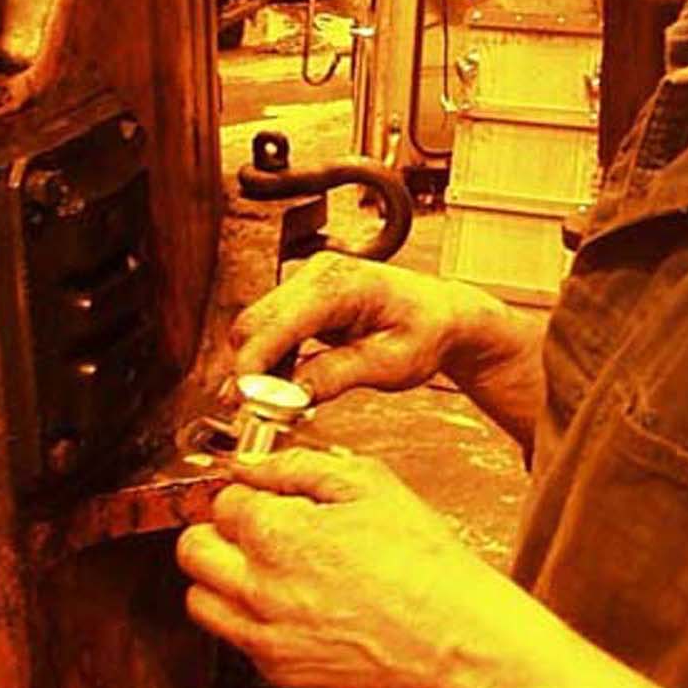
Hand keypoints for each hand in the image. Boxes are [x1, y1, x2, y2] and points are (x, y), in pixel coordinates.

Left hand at [175, 445, 510, 687]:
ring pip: (199, 601)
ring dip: (221, 578)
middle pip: (192, 550)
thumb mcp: (370, 484)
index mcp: (277, 534)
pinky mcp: (279, 672)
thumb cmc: (422, 561)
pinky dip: (251, 620)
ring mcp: (265, 636)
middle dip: (217, 530)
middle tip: (252, 528)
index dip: (248, 492)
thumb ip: (300, 467)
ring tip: (263, 568)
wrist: (452, 636)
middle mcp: (258, 589)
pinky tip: (291, 605)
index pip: (222, 502)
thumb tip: (255, 466)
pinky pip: (237, 641)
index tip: (266, 496)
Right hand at [229, 252, 497, 400]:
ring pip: (258, 328)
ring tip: (278, 405)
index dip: (254, 364)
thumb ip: (338, 375)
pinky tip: (286, 387)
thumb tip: (291, 394)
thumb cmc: (428, 330)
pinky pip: (272, 330)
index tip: (244, 401)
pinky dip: (271, 360)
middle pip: (257, 323)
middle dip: (250, 370)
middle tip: (258, 413)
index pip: (278, 322)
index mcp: (342, 284)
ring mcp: (310, 283)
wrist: (443, 315)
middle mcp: (319, 274)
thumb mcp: (390, 363)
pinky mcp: (305, 298)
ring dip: (259, 368)